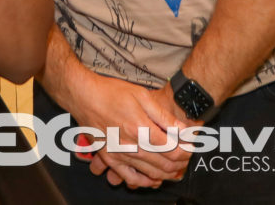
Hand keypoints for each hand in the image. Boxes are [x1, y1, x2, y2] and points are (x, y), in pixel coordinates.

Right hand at [65, 69, 190, 187]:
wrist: (83, 96)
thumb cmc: (111, 91)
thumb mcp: (140, 95)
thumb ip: (162, 115)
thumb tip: (182, 130)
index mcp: (140, 127)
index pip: (172, 149)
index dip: (186, 150)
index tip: (191, 146)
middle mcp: (131, 144)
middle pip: (165, 163)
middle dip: (180, 162)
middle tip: (187, 156)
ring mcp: (120, 154)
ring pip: (151, 172)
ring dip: (168, 172)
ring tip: (176, 166)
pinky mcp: (110, 158)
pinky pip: (131, 178)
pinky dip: (145, 181)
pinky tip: (154, 179)